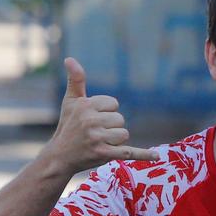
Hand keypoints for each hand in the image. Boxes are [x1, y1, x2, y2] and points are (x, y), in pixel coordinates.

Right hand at [41, 58, 157, 175]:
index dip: (106, 111)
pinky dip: (143, 154)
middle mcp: (91, 121)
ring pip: (123, 134)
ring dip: (115, 139)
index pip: (114, 104)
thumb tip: (70, 59)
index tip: (93, 119)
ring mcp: (97, 138)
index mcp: (86, 105)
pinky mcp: (103, 154)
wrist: (60, 156)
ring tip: (99, 142)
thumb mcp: (70, 102)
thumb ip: (75, 80)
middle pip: (120, 119)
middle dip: (110, 126)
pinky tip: (156, 156)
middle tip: (94, 133)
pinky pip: (128, 152)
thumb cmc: (68, 126)